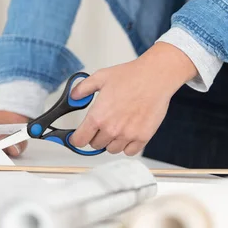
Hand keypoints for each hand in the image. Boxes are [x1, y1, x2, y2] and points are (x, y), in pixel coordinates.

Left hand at [70, 43, 197, 155]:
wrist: (154, 77)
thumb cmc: (130, 76)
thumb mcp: (100, 77)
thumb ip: (82, 89)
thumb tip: (73, 97)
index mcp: (98, 116)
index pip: (79, 141)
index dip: (76, 139)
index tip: (77, 137)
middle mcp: (111, 129)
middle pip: (95, 145)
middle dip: (95, 136)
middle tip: (101, 124)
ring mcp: (127, 135)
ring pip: (112, 149)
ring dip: (111, 141)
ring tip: (116, 127)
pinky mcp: (143, 137)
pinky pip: (129, 151)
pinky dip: (127, 145)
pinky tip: (128, 132)